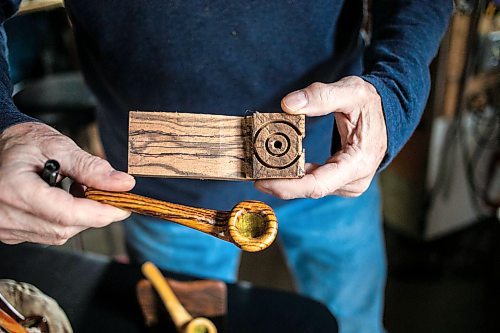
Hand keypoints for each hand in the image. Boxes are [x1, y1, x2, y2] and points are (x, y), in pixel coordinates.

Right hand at [0, 122, 134, 244]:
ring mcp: (5, 226)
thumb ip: (90, 167)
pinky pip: (47, 233)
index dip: (100, 212)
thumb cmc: (22, 142)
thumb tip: (122, 183)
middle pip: (64, 227)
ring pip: (59, 234)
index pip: (66, 213)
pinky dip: (65, 220)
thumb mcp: (58, 146)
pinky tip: (65, 200)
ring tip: (79, 190)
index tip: (123, 206)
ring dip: (80, 217)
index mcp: (14, 189)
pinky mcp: (10, 232)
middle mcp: (5, 214)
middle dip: (93, 214)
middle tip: (108, 195)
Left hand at [255, 76, 386, 198]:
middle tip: (252, 175)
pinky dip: (295, 177)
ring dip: (286, 181)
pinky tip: (276, 169)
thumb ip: (321, 96)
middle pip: (311, 189)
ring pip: (310, 188)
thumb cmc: (371, 104)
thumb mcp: (351, 91)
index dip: (289, 186)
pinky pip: (314, 182)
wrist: (388, 115)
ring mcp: (348, 184)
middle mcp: (354, 181)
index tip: (262, 182)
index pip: (318, 185)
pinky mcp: (340, 182)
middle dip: (281, 184)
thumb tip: (288, 104)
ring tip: (259, 170)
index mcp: (358, 163)